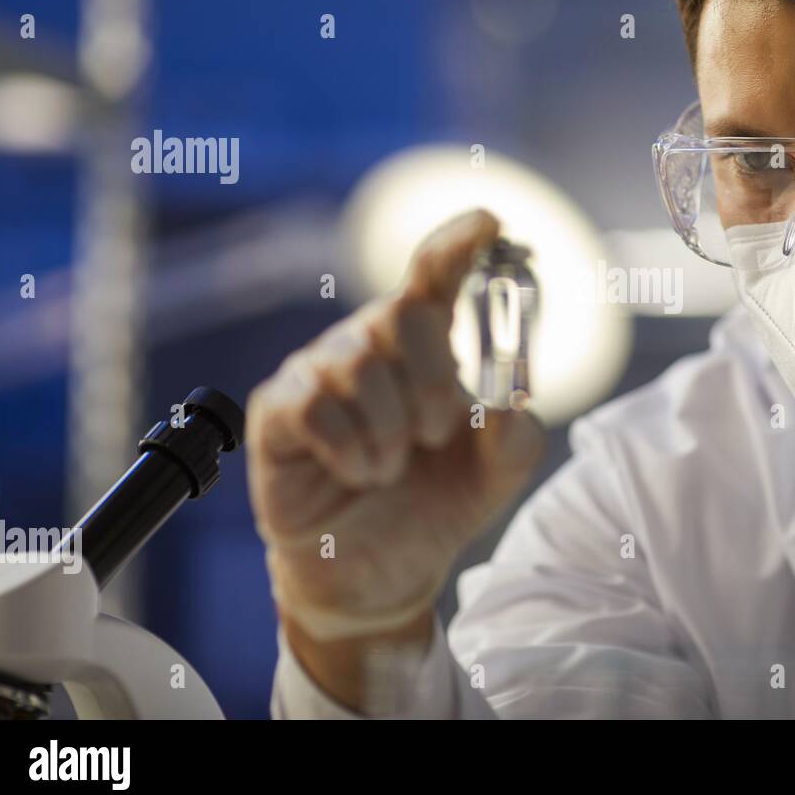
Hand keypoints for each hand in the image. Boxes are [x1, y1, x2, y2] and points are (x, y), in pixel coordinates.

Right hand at [246, 209, 544, 708]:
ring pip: (360, 364)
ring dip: (393, 429)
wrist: (381, 573)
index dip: (459, 242)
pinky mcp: (278, 412)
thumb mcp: (496, 474)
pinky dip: (352, 447)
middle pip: (403, 313)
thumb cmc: (435, 502)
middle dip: (435, 382)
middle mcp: (368, 343)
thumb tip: (511, 402)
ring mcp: (317, 372)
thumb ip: (516, 434)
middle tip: (438, 434)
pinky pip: (316, 405)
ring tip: (393, 467)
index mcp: (424, 345)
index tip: (491, 222)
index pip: (436, 273)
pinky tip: (361, 473)